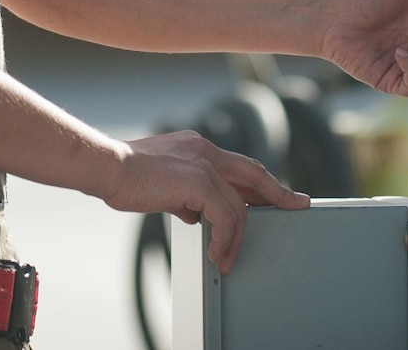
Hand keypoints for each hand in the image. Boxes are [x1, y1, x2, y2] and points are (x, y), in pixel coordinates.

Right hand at [100, 130, 308, 273]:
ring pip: (238, 205)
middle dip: (278, 192)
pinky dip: (225, 238)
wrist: (108, 167)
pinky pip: (225, 216)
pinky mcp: (200, 181)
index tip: (277, 192)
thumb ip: (183, 194)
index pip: (239, 166)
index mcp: (197, 147)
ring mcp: (204, 163)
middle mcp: (205, 150)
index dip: (259, 182)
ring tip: (227, 259)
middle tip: (298, 204)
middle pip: (254, 174)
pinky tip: (217, 253)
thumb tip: (195, 213)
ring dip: (236, 237)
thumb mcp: (162, 184)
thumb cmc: (126, 176)